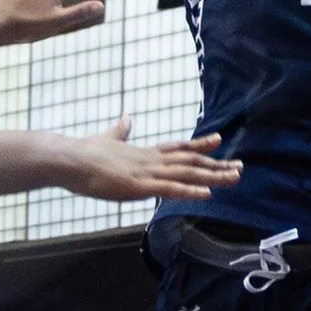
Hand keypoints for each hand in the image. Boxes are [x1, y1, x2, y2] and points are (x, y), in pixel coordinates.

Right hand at [67, 119, 241, 203]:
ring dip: (213, 177)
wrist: (69, 158)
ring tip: (234, 177)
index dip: (200, 146)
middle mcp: (151, 160)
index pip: (178, 147)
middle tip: (241, 167)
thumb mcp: (107, 139)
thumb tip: (126, 116)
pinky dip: (191, 191)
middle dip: (216, 165)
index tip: (219, 140)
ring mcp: (147, 173)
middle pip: (190, 162)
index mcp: (144, 153)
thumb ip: (120, 130)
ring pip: (187, 174)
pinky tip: (207, 194)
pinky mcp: (139, 186)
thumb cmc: (84, 152)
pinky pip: (170, 189)